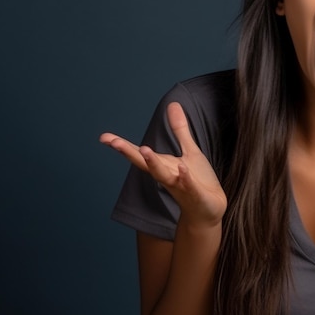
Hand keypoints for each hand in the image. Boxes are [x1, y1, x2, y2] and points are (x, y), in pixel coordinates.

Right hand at [100, 102, 226, 227]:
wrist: (210, 210)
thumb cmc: (197, 181)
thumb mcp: (189, 150)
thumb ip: (180, 129)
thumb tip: (172, 103)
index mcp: (164, 165)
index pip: (140, 154)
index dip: (123, 146)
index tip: (104, 137)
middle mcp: (167, 176)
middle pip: (145, 164)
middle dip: (129, 153)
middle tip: (113, 142)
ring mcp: (180, 186)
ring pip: (164, 175)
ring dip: (153, 163)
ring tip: (144, 150)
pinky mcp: (196, 195)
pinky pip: (189, 186)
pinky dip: (184, 178)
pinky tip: (181, 168)